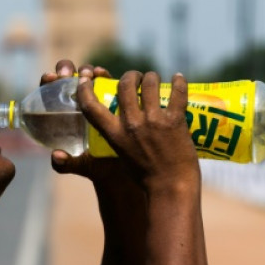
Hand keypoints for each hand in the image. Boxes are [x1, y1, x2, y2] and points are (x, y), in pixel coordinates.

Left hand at [42, 60, 126, 183]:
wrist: (125, 167)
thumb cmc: (98, 166)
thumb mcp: (82, 166)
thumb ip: (66, 164)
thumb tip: (56, 156)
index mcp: (62, 116)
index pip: (48, 94)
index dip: (47, 83)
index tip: (50, 78)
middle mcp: (76, 103)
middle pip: (65, 79)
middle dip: (65, 70)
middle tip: (67, 75)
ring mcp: (94, 97)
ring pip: (85, 76)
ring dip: (85, 70)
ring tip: (88, 74)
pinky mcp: (111, 96)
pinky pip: (105, 81)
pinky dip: (102, 74)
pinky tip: (102, 73)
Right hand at [76, 71, 199, 194]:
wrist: (171, 188)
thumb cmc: (145, 176)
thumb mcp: (121, 154)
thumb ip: (117, 135)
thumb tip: (120, 119)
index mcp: (115, 134)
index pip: (91, 106)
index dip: (85, 89)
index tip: (86, 80)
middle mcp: (132, 125)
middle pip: (125, 85)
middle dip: (130, 76)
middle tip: (137, 77)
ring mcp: (154, 121)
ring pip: (150, 83)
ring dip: (152, 76)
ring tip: (155, 79)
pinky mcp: (175, 121)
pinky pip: (177, 93)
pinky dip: (179, 82)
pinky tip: (179, 78)